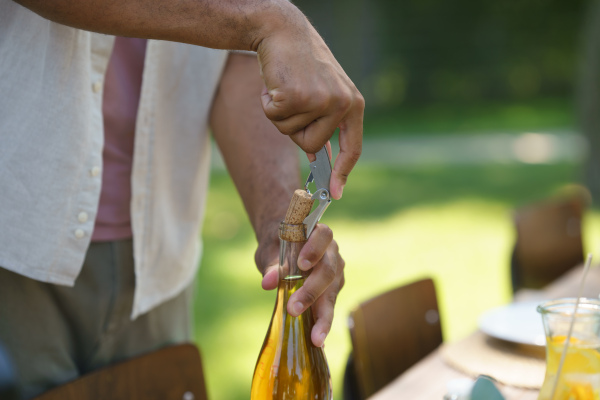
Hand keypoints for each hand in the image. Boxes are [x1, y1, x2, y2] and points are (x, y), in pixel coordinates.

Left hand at [255, 223, 344, 347]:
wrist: (283, 244)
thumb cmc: (277, 244)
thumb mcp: (270, 251)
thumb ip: (271, 265)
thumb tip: (267, 283)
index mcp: (318, 233)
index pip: (323, 236)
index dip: (315, 249)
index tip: (301, 264)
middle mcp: (332, 252)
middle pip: (328, 270)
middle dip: (311, 292)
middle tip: (293, 309)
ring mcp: (335, 271)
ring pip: (333, 292)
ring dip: (323, 315)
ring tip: (315, 337)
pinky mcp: (333, 289)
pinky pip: (330, 305)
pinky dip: (323, 321)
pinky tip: (318, 339)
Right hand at [256, 3, 364, 199]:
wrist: (283, 32)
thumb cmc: (301, 66)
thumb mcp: (322, 94)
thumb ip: (323, 124)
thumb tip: (316, 157)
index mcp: (353, 104)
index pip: (353, 147)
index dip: (343, 172)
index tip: (336, 193)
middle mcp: (342, 103)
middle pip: (311, 144)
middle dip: (294, 129)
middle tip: (294, 99)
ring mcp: (321, 100)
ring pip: (290, 132)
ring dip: (280, 114)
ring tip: (286, 86)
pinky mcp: (298, 96)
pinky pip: (275, 117)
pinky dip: (268, 103)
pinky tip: (275, 83)